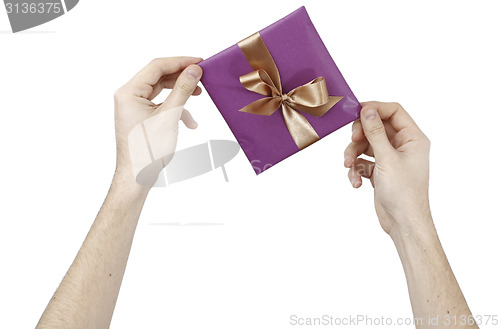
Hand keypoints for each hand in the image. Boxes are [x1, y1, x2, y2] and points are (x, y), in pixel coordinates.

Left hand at [113, 57, 202, 186]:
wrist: (138, 177)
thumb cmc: (148, 151)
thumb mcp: (169, 116)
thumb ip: (182, 90)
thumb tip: (194, 70)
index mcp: (129, 92)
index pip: (157, 67)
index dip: (180, 62)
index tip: (200, 62)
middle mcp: (128, 96)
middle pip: (159, 77)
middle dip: (182, 77)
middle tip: (202, 76)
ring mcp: (134, 107)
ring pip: (162, 91)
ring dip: (181, 94)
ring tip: (199, 95)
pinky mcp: (141, 117)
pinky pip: (161, 105)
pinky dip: (176, 109)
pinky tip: (189, 122)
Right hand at [344, 102, 430, 235]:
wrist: (404, 222)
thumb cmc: (404, 193)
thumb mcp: (386, 158)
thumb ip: (375, 132)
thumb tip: (367, 110)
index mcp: (413, 138)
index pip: (393, 111)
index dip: (374, 109)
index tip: (355, 112)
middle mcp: (403, 146)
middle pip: (375, 128)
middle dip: (360, 135)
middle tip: (352, 141)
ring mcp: (391, 159)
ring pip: (366, 145)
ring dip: (354, 155)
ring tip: (349, 166)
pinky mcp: (381, 172)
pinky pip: (364, 162)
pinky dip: (356, 170)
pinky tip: (356, 182)